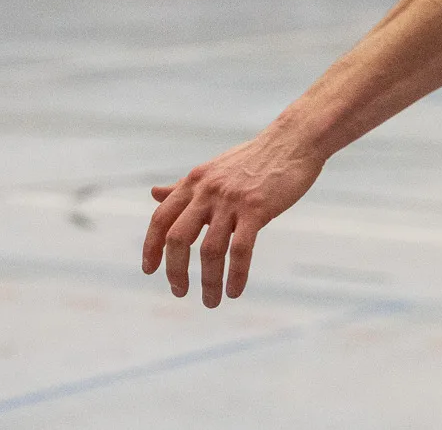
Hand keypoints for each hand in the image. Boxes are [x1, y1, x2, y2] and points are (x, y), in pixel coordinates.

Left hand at [143, 128, 323, 306]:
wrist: (292, 141)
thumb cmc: (252, 159)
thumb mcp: (211, 170)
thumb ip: (183, 187)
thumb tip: (153, 193)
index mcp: (193, 182)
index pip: (160, 218)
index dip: (151, 247)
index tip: (149, 270)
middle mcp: (207, 191)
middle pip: (178, 238)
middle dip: (175, 270)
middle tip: (179, 291)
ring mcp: (231, 200)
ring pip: (210, 250)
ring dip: (209, 282)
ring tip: (211, 301)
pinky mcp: (257, 209)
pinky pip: (241, 250)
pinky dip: (236, 276)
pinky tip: (235, 291)